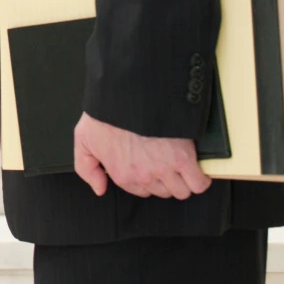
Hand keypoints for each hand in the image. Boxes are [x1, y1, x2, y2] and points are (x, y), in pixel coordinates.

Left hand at [73, 112, 211, 199]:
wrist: (125, 91)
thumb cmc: (105, 112)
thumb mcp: (83, 138)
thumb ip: (86, 168)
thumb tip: (100, 188)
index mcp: (122, 175)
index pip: (143, 191)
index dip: (148, 178)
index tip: (150, 165)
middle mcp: (144, 177)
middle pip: (164, 192)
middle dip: (165, 179)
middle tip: (164, 160)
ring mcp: (164, 169)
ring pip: (182, 190)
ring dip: (183, 180)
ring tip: (179, 163)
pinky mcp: (183, 158)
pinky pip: (199, 183)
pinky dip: (200, 178)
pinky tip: (195, 167)